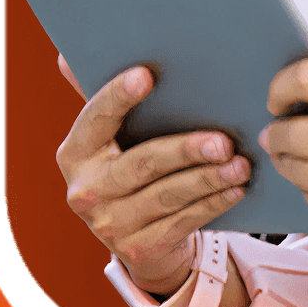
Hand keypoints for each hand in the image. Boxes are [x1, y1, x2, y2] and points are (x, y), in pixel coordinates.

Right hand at [55, 57, 249, 296]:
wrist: (139, 238)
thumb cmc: (132, 167)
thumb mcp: (115, 138)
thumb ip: (105, 102)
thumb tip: (67, 57)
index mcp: (76, 153)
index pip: (96, 119)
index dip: (118, 97)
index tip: (146, 75)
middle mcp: (85, 191)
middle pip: (142, 164)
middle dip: (185, 151)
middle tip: (223, 141)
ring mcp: (110, 224)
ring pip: (168, 195)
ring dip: (209, 179)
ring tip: (240, 164)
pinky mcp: (138, 249)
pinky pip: (182, 222)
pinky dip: (213, 204)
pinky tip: (237, 189)